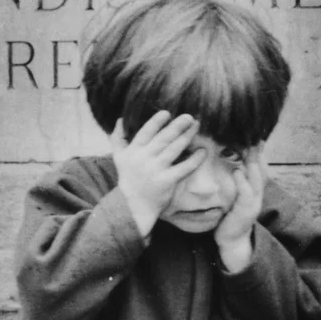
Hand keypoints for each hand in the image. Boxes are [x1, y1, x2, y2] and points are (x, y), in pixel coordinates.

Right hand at [110, 112, 200, 235]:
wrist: (133, 206)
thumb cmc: (128, 179)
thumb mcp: (119, 158)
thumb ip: (118, 138)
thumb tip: (120, 119)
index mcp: (133, 151)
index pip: (145, 132)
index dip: (156, 122)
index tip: (167, 113)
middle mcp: (144, 159)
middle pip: (163, 138)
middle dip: (177, 126)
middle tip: (189, 116)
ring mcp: (156, 170)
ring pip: (174, 149)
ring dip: (187, 136)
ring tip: (196, 126)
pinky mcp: (167, 181)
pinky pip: (184, 167)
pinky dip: (195, 159)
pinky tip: (203, 151)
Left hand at [213, 145, 266, 272]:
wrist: (232, 240)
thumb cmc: (228, 216)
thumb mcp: (232, 196)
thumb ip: (232, 181)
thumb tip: (227, 164)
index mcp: (253, 189)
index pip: (257, 165)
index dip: (257, 151)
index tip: (254, 135)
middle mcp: (257, 193)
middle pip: (260, 168)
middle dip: (258, 153)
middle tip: (254, 135)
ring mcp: (254, 202)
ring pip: (256, 179)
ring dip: (253, 163)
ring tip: (249, 148)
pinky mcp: (246, 212)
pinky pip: (246, 195)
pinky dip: (243, 183)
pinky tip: (238, 172)